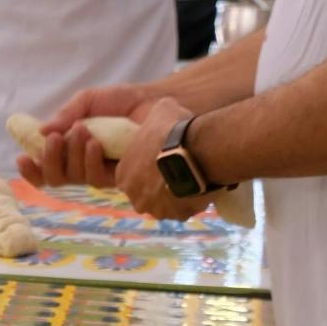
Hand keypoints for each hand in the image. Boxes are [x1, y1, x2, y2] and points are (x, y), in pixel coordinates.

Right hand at [17, 82, 155, 186]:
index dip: (31, 170)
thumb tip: (42, 131)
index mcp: (69, 150)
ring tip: (82, 129)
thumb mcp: (87, 101)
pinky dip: (90, 160)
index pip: (45, 168)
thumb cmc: (121, 102)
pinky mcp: (118, 176)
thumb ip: (65, 114)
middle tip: (55, 139)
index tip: (22, 158)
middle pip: (54, 178)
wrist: (154, 102)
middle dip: (49, 160)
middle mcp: (81, 164)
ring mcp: (99, 171)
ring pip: (73, 178)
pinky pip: (95, 178)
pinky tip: (95, 143)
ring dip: (72, 154)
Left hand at [113, 97, 212, 220]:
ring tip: (194, 175)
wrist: (193, 150)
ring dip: (177, 194)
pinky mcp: (178, 216)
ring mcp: (157, 210)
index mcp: (124, 175)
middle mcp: (135, 197)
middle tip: (180, 168)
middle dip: (161, 184)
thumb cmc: (170, 130)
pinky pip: (185, 209)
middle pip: (148, 193)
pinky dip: (193, 200)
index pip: (134, 175)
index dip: (149, 167)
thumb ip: (156, 116)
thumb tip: (163, 109)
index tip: (164, 158)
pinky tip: (202, 185)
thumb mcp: (160, 111)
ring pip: (167, 203)